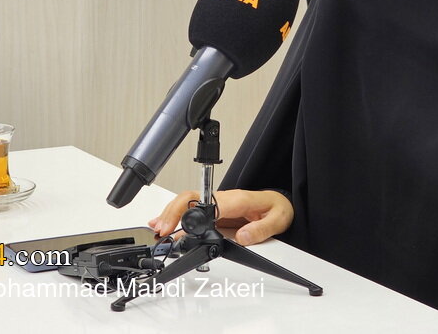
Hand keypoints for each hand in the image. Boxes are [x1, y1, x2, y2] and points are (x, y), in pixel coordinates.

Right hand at [148, 189, 293, 245]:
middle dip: (173, 212)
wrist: (280, 204)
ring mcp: (217, 203)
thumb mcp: (277, 220)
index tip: (180, 227)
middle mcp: (223, 199)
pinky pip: (191, 209)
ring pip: (187, 202)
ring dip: (170, 214)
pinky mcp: (214, 210)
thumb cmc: (277, 209)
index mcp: (236, 200)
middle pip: (191, 198)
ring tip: (157, 228)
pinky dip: (176, 215)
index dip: (190, 213)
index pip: (207, 203)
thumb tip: (242, 238)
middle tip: (162, 230)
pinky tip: (164, 223)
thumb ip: (260, 230)